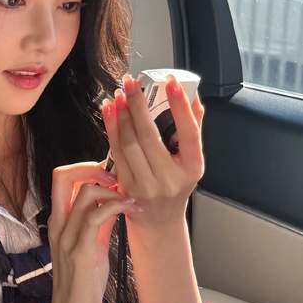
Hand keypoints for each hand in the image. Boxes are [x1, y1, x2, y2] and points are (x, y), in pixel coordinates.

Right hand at [44, 162, 141, 302]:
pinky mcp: (80, 252)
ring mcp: (67, 237)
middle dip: (92, 167)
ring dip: (112, 189)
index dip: (85, 167)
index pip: (62, 177)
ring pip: (85, 192)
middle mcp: (58, 224)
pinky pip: (94, 217)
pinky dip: (115, 206)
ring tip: (130, 199)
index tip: (109, 176)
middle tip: (116, 179)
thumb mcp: (91, 246)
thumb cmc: (83, 285)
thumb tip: (114, 201)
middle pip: (63, 175)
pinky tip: (130, 209)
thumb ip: (97, 223)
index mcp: (59, 221)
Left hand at [101, 74, 204, 223]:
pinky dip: (111, 128)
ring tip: (120, 94)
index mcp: (192, 167)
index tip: (171, 82)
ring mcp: (146, 185)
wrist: (159, 220)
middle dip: (138, 105)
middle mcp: (170, 179)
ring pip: (129, 143)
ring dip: (121, 115)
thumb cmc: (177, 185)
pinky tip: (110, 111)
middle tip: (132, 83)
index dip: (180, 106)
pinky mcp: (126, 186)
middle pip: (150, 136)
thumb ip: (192, 128)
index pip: (188, 133)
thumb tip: (192, 96)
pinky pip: (116, 152)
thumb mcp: (191, 160)